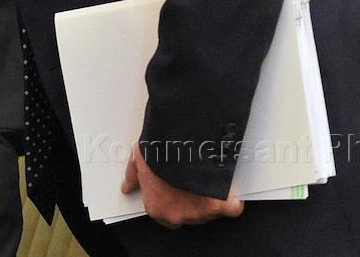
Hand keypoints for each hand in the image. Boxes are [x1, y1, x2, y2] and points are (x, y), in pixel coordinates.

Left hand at [120, 143, 242, 229]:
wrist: (176, 142)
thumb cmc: (157, 152)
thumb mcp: (138, 160)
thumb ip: (133, 176)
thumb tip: (127, 187)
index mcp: (157, 208)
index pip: (166, 215)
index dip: (172, 200)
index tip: (176, 190)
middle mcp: (178, 216)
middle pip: (188, 216)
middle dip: (190, 201)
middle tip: (190, 182)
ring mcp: (199, 213)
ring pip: (209, 212)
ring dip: (209, 198)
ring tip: (205, 178)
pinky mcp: (219, 205)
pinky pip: (232, 209)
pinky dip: (232, 201)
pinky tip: (229, 190)